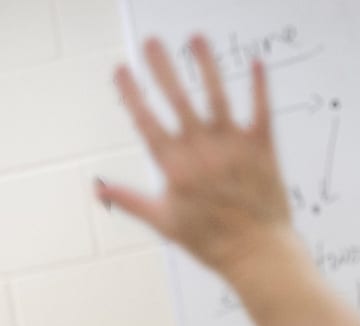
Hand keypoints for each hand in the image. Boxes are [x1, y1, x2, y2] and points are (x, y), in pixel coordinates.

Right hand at [97, 35, 291, 273]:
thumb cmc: (209, 241)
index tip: (121, 69)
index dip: (132, 94)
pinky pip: (261, 111)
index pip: (146, 121)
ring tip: (196, 38)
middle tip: (151, 40)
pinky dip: (259, 86)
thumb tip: (97, 189)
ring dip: (206, 65)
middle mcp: (201, 151)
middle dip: (162, 68)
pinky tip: (256, 62)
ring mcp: (232, 148)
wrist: (257, 254)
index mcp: (175, 167)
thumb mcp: (163, 222)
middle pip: (178, 101)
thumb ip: (129, 200)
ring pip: (217, 97)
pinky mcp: (262, 149)